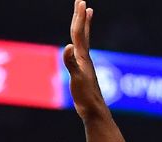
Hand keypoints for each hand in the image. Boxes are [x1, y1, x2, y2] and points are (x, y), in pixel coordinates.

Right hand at [63, 0, 106, 117]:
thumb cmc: (85, 96)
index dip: (79, 18)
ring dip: (84, 27)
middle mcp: (85, 58)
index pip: (79, 34)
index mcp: (82, 57)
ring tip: (87, 16)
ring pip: (84, 42)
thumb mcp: (76, 79)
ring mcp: (85, 65)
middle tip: (82, 3)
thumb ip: (71, 63)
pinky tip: (78, 46)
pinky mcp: (84, 72)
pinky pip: (81, 53)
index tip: (81, 2)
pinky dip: (80, 45)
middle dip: (81, 18)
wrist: (94, 110)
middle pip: (82, 34)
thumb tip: (67, 47)